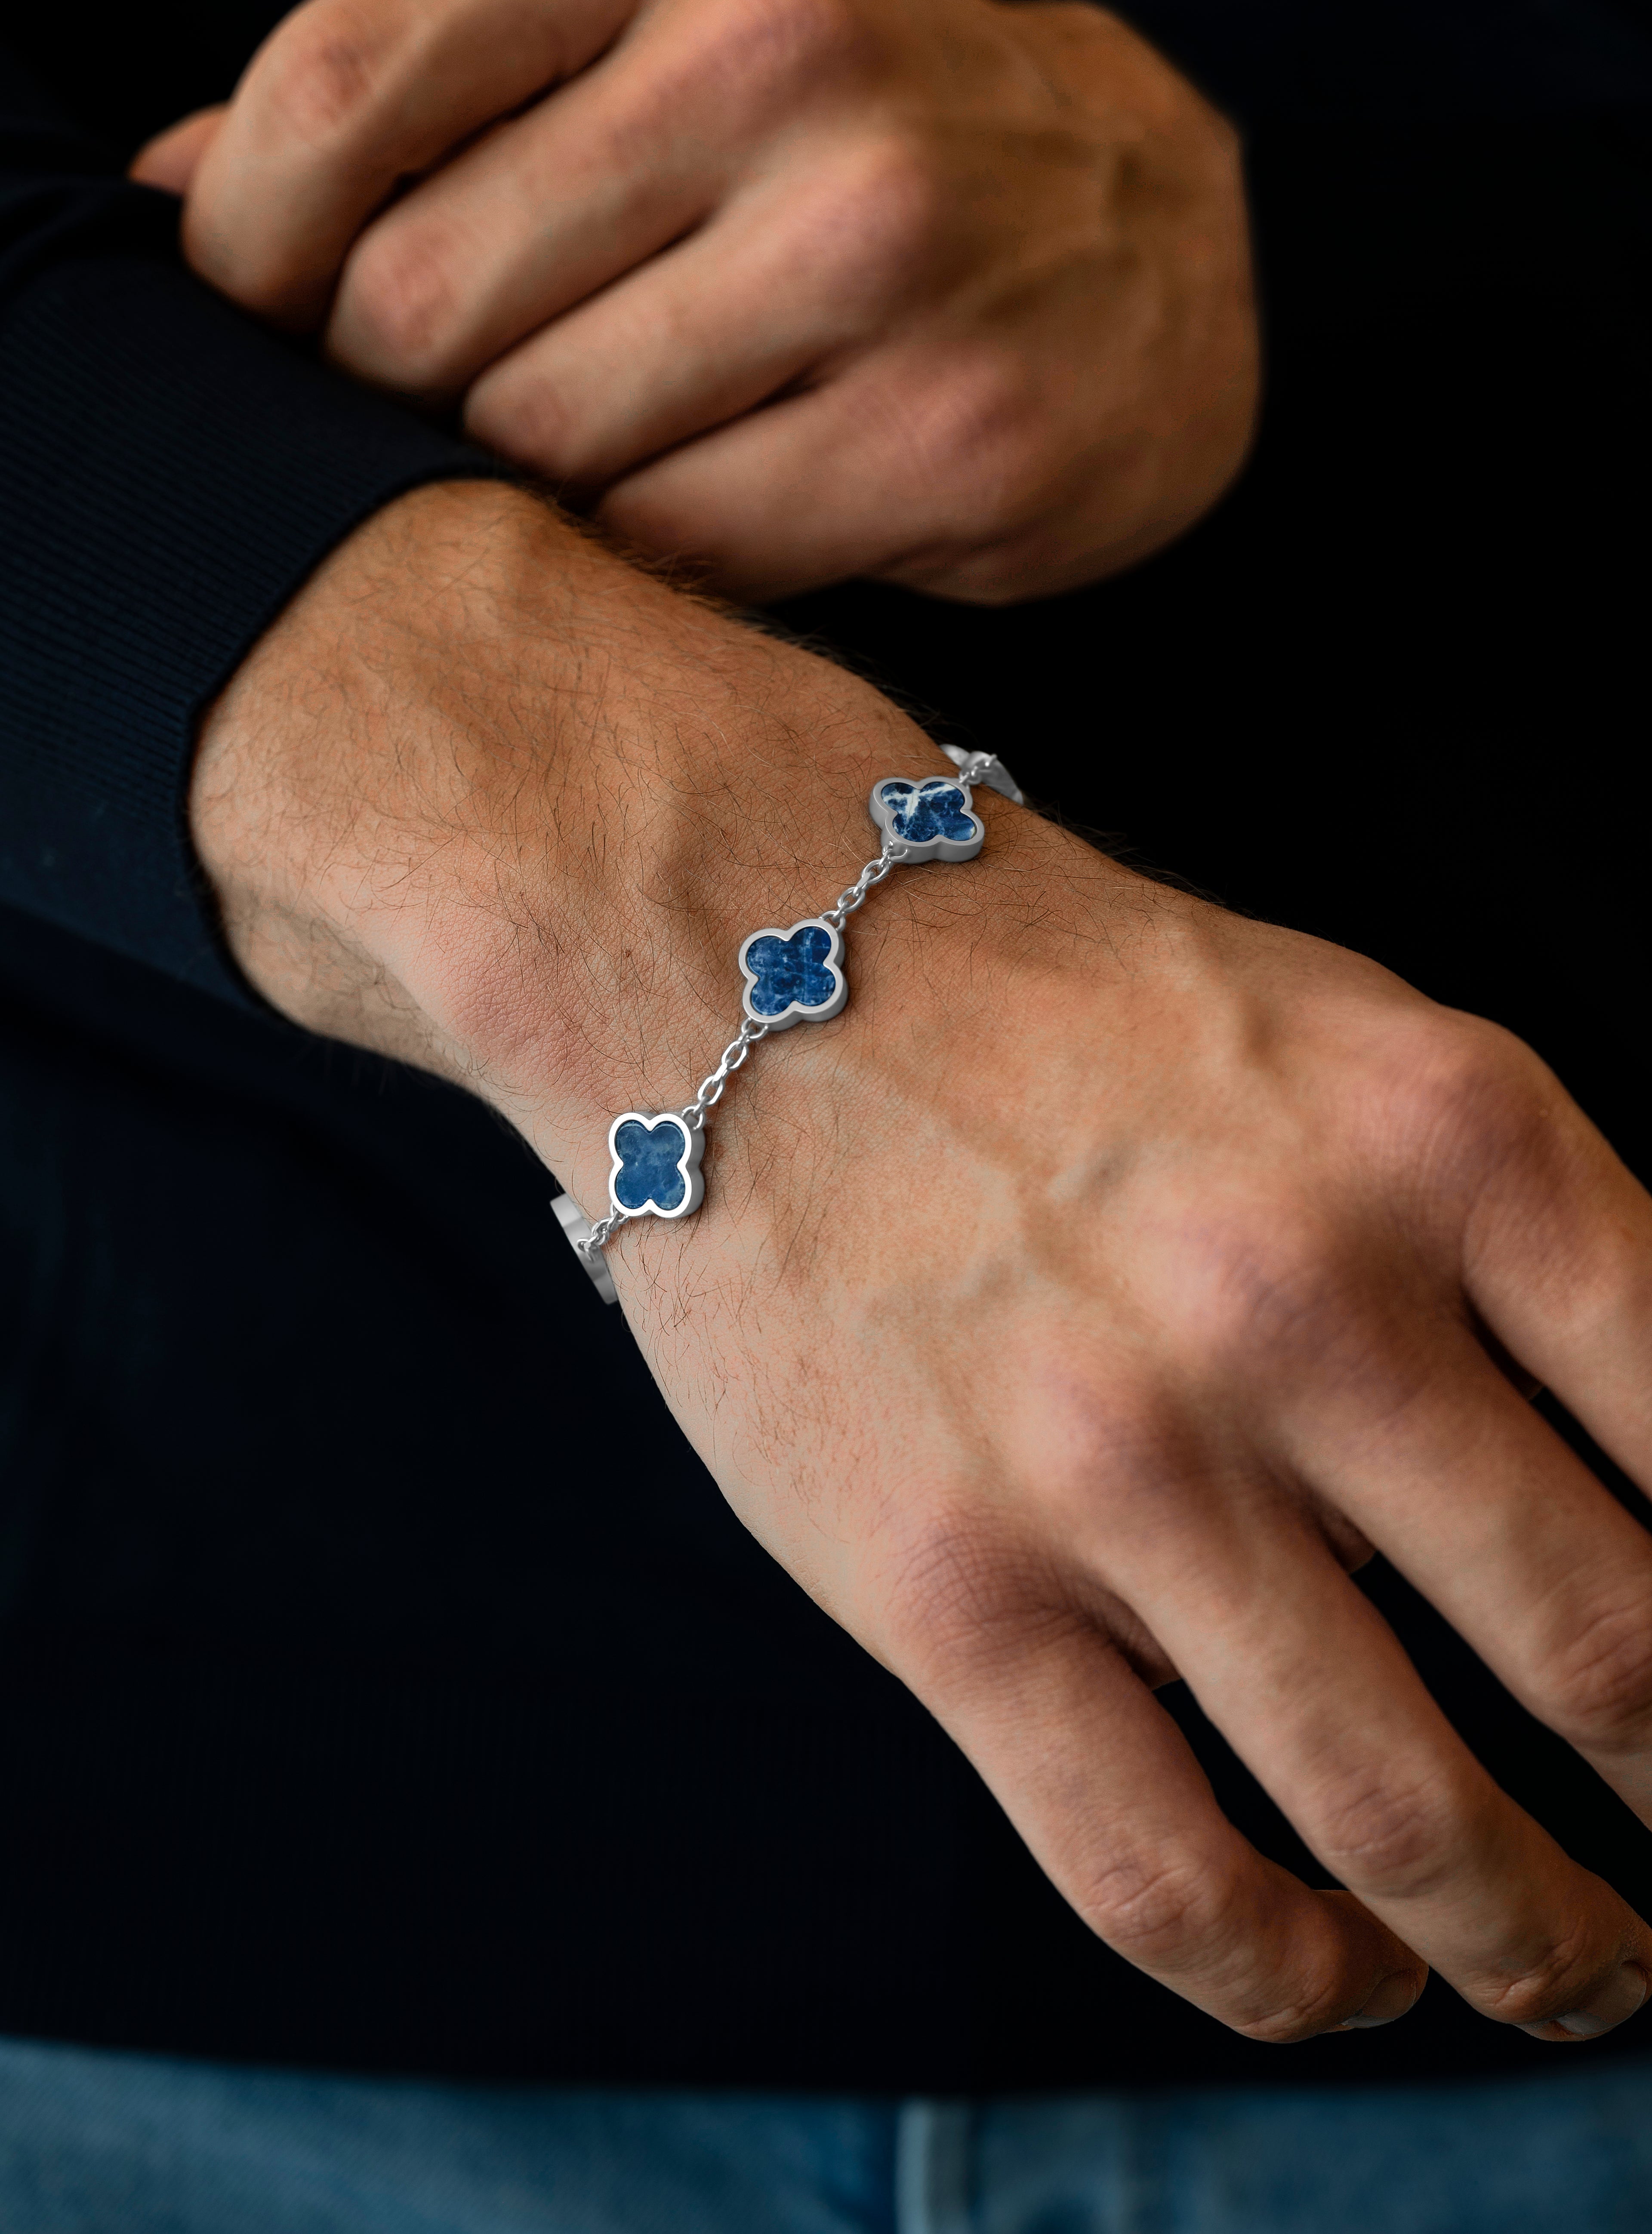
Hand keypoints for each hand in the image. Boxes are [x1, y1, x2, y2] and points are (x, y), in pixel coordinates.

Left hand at [134, 0, 1256, 605]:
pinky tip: (683, 516)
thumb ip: (416, 94)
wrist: (1154, 238)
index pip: (342, 91)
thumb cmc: (849, 140)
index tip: (252, 325)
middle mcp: (777, 58)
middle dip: (390, 395)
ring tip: (586, 459)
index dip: (243, 251)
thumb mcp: (645, 33)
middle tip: (444, 418)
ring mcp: (882, 249)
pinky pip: (671, 548)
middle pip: (420, 303)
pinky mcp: (949, 430)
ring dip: (520, 488)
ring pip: (539, 446)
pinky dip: (638, 559)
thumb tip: (157, 190)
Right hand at [192, 478, 1651, 2045]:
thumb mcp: (1368, 1051)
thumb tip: (1646, 1508)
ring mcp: (1121, 1461)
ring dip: (1533, 1942)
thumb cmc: (1077, 1011)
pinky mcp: (947, 1589)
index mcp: (1454, 1142)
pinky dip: (1297, 1976)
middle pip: (1610, 1663)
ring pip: (1408, 1817)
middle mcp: (1305, 1302)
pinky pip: (1167, 1876)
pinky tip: (1345, 1970)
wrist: (755, 959)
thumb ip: (1529, 1262)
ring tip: (1568, 1970)